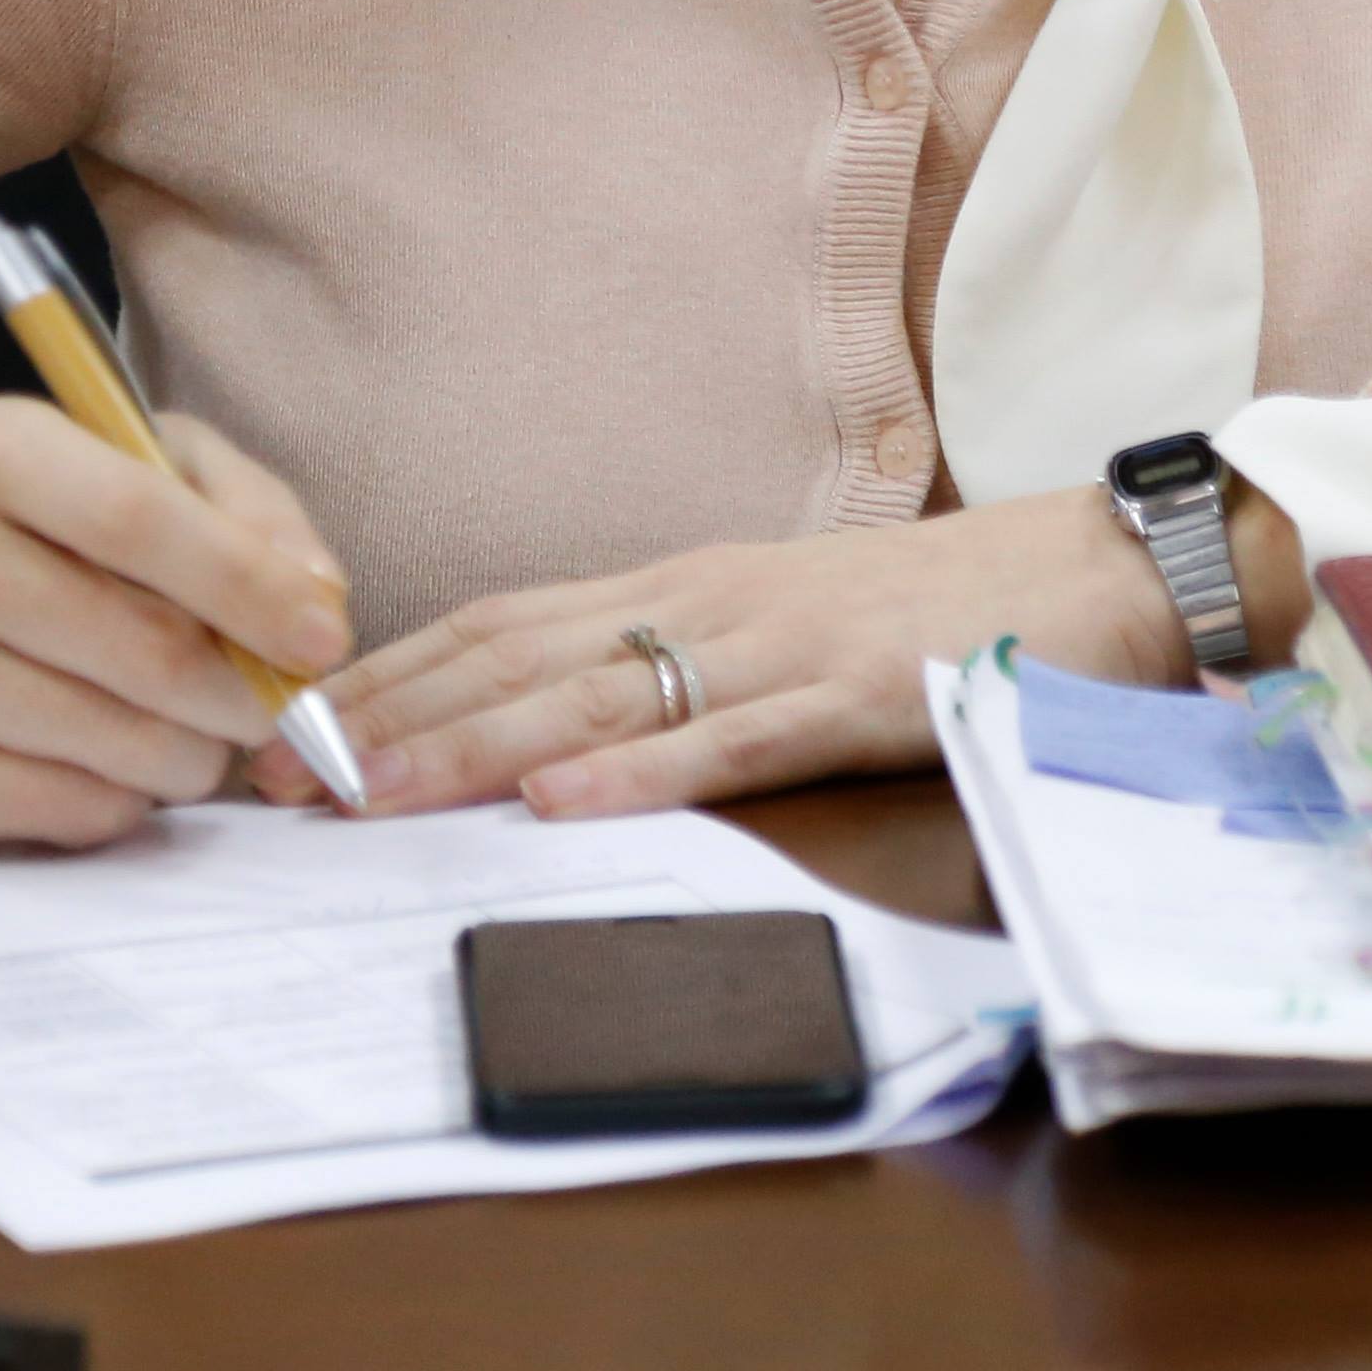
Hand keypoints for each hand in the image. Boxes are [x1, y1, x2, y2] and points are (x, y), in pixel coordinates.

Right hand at [0, 397, 353, 848]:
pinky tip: (119, 768)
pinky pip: (56, 807)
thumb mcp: (162, 472)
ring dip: (187, 753)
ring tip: (197, 735)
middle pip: (135, 642)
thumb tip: (316, 601)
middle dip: (238, 691)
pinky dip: (121, 801)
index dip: (247, 586)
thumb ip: (254, 515)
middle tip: (272, 708)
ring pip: (103, 736)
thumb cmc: (63, 534)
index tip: (323, 640)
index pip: (137, 518)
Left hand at [271, 478, 1304, 821]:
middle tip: (268, 775)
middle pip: (513, 653)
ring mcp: (778, 639)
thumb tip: (552, 735)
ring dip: (469, 746)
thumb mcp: (782, 630)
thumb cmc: (939, 604)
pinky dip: (638, 770)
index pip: (497, 623)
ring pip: (594, 693)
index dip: (384, 676)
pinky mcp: (855, 688)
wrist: (1103, 567)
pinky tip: (560, 802)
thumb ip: (678, 671)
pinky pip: (732, 736)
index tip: (283, 728)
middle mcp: (705, 596)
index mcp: (681, 585)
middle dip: (383, 717)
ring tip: (366, 791)